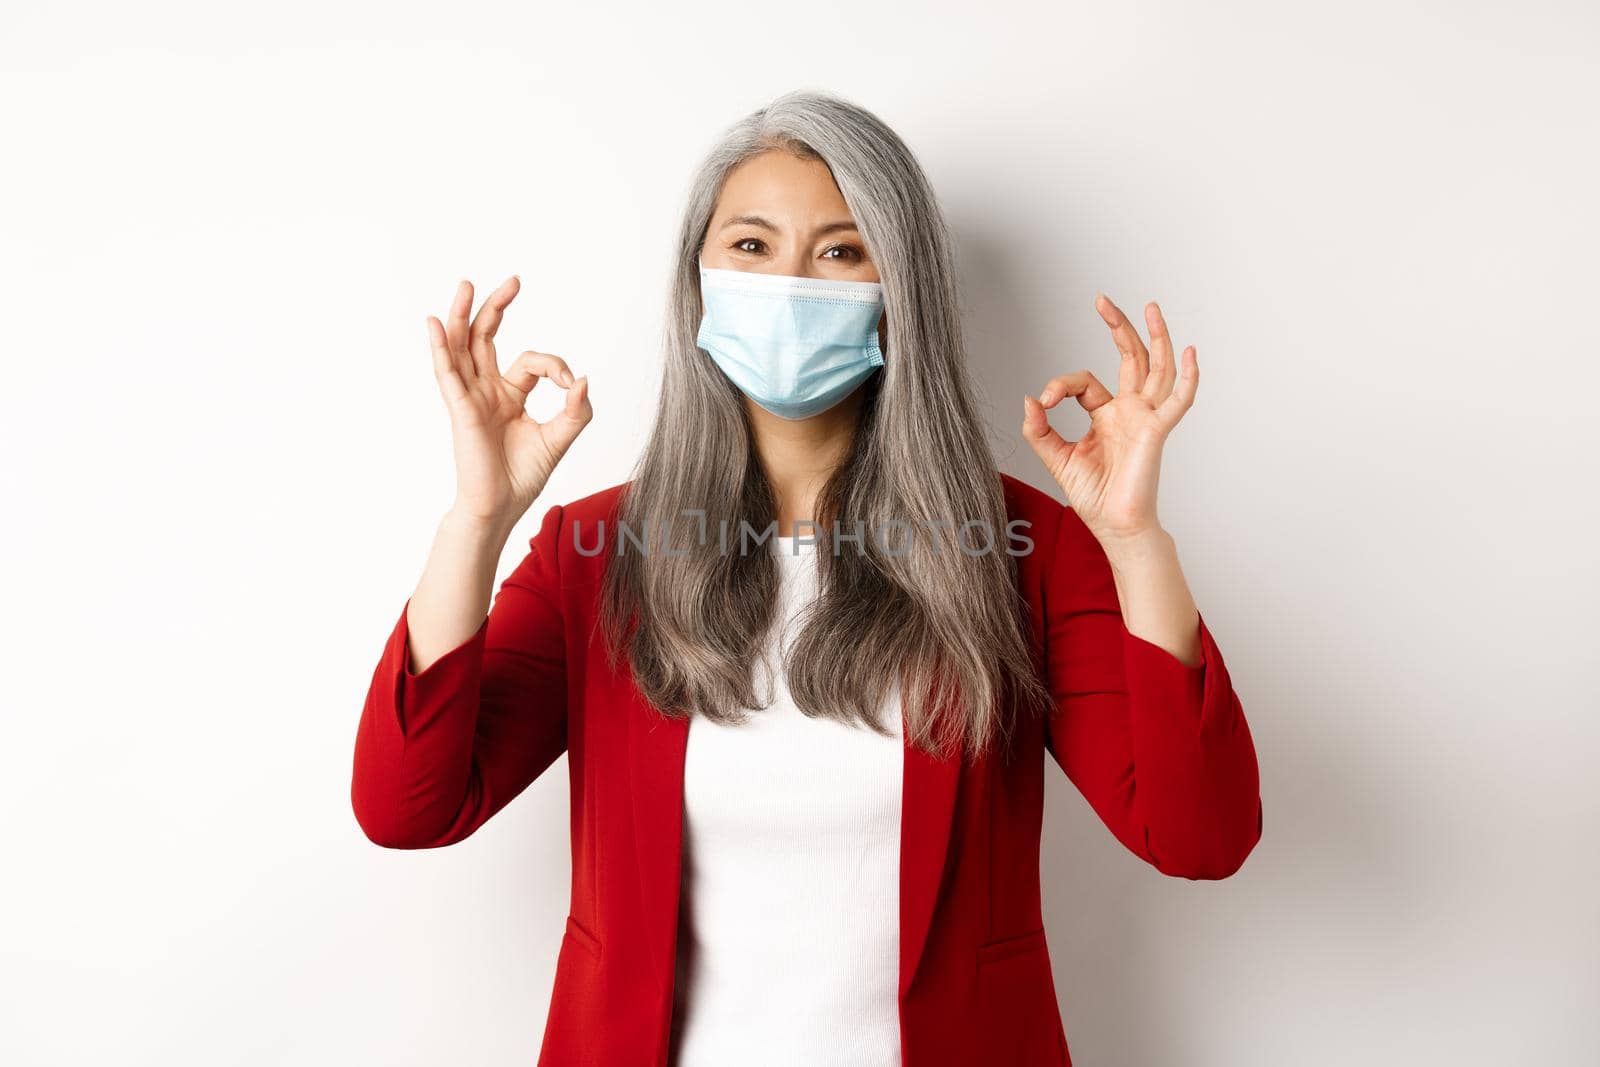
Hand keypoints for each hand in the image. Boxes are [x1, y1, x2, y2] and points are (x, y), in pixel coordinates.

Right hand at [426, 276, 592, 525]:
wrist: (501, 507)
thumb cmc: (522, 477)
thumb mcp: (559, 439)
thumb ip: (575, 411)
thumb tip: (584, 380)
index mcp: (509, 395)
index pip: (530, 361)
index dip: (555, 366)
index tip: (572, 385)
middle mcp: (486, 391)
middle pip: (485, 338)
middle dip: (496, 308)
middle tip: (514, 281)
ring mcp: (470, 398)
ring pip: (462, 348)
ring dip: (462, 316)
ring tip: (466, 285)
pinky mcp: (461, 410)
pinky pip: (447, 373)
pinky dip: (440, 347)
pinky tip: (436, 323)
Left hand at [1021, 294, 1196, 545]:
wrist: (1114, 526)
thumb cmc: (1093, 496)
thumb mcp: (1056, 458)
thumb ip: (1039, 430)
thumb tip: (1029, 399)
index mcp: (1106, 415)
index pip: (1085, 383)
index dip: (1060, 385)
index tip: (1043, 400)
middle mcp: (1129, 412)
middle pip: (1130, 359)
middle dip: (1118, 328)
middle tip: (1102, 300)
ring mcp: (1145, 419)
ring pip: (1156, 369)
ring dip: (1155, 337)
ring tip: (1152, 307)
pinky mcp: (1156, 432)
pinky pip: (1178, 401)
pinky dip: (1188, 378)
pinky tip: (1191, 353)